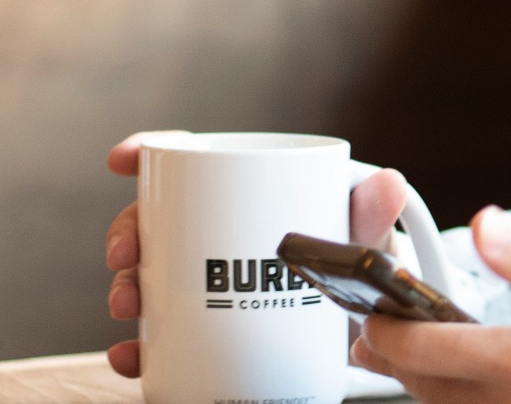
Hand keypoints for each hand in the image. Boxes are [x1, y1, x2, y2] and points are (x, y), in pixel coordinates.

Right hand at [102, 132, 408, 377]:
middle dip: (128, 233)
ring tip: (128, 307)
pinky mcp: (206, 324)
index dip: (151, 154)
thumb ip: (373, 211)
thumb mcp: (366, 234)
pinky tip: (132, 356)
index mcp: (248, 192)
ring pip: (148, 275)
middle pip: (156, 220)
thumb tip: (387, 183)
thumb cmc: (361, 259)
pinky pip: (161, 335)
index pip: (193, 164)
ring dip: (126, 289)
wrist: (366, 322)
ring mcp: (206, 278)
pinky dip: (140, 346)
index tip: (123, 159)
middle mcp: (216, 231)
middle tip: (126, 258)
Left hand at [351, 207, 510, 403]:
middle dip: (391, 359)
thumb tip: (483, 223)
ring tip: (409, 353)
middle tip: (374, 332)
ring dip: (421, 382)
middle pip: (423, 388)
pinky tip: (462, 380)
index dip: (385, 331)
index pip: (425, 350)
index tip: (372, 312)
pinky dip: (455, 399)